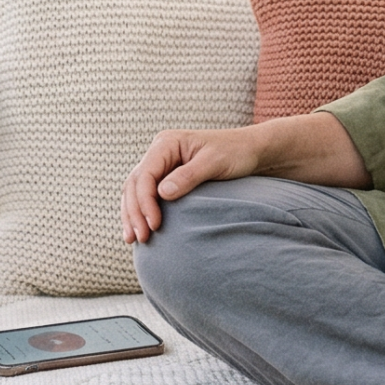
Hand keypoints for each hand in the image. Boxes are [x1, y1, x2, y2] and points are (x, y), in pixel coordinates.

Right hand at [121, 111, 371, 243]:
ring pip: (135, 191)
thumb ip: (189, 176)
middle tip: (140, 239)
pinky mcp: (166, 177)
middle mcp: (159, 152)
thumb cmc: (236, 153)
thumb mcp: (215, 163)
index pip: (144, 174)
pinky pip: (145, 195)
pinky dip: (140, 212)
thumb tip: (162, 193)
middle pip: (134, 183)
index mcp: (167, 143)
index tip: (154, 225)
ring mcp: (161, 165)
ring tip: (133, 240)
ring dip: (132, 215)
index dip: (144, 201)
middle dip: (134, 212)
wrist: (252, 152)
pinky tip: (141, 230)